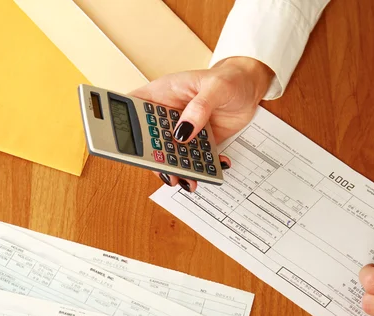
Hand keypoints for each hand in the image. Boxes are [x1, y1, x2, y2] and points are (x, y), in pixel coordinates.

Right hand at [130, 57, 272, 191]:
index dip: (123, 125)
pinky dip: (201, 169)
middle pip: (150, 140)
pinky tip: (212, 170)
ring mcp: (182, 130)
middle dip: (155, 160)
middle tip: (167, 172)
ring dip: (179, 170)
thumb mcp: (216, 87)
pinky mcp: (197, 142)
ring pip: (171, 155)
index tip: (125, 145)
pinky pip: (193, 160)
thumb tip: (183, 131)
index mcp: (163, 94)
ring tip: (190, 180)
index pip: (133, 108)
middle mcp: (168, 114)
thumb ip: (199, 108)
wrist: (250, 89)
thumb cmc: (230, 78)